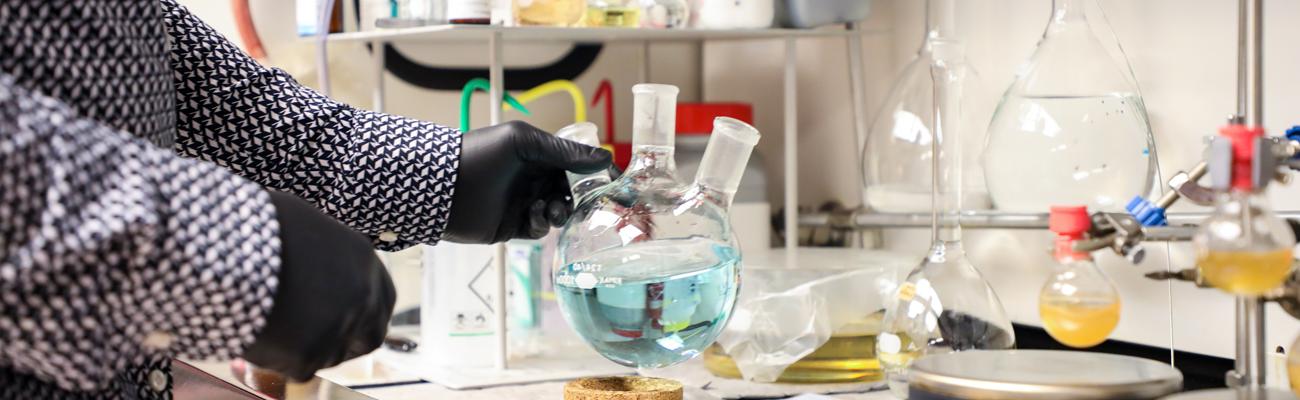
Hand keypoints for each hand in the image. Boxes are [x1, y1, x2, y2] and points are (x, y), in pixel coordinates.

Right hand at [243, 191, 395, 380]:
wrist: (218, 250)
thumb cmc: (251, 228)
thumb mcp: (303, 225)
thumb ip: (326, 251)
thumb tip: (322, 265)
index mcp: (363, 259)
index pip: (382, 299)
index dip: (366, 314)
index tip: (349, 320)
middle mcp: (361, 295)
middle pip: (371, 336)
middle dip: (349, 344)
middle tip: (320, 343)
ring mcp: (338, 327)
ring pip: (331, 355)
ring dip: (310, 350)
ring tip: (274, 330)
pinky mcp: (309, 354)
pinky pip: (299, 368)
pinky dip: (281, 360)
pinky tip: (260, 340)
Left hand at [444, 121, 612, 243]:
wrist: (443, 189)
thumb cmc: (481, 155)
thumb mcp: (523, 142)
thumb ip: (563, 151)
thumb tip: (604, 157)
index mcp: (535, 155)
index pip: (573, 162)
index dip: (593, 170)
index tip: (614, 178)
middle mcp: (531, 179)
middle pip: (569, 190)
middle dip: (577, 196)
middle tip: (579, 199)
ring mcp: (523, 203)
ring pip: (557, 212)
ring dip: (560, 210)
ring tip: (550, 208)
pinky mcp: (512, 226)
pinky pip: (539, 228)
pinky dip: (541, 223)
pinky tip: (532, 213)